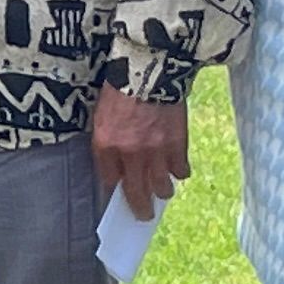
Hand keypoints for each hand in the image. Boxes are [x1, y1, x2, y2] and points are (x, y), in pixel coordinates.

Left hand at [91, 88, 190, 221]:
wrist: (151, 68)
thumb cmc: (122, 86)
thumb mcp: (102, 114)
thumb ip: (107, 142)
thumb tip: (116, 165)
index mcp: (106, 145)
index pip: (109, 180)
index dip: (115, 188)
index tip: (119, 192)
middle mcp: (130, 154)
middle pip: (136, 193)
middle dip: (140, 208)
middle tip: (144, 215)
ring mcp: (156, 152)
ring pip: (162, 188)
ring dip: (162, 192)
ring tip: (162, 191)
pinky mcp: (177, 144)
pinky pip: (181, 170)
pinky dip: (180, 172)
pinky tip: (178, 170)